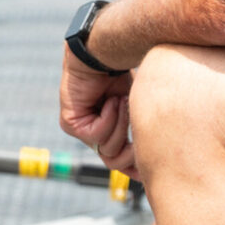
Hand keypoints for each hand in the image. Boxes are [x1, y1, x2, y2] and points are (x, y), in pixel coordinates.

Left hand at [58, 46, 135, 176]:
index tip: (148, 172)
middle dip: (131, 149)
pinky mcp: (70, 123)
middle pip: (113, 162)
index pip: (118, 161)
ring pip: (107, 149)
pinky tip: (110, 99)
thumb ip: (140, 131)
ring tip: (122, 100)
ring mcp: (79, 129)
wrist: (104, 52)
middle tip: (141, 131)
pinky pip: (97, 135)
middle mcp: (91, 133)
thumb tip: (154, 157)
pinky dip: (110, 117)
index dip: (133, 168)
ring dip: (121, 123)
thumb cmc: (122, 74)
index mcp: (107, 130)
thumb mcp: (137, 108)